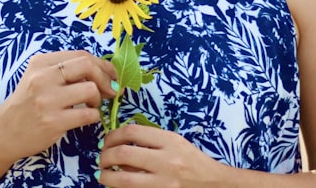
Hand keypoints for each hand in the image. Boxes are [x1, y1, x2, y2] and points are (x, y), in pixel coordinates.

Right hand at [0, 50, 117, 159]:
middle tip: (111, 90)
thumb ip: (64, 70)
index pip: (81, 55)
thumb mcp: (38, 78)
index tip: (111, 75)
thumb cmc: (27, 104)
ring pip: (90, 90)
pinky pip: (88, 115)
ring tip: (93, 106)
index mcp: (41, 63)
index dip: (102, 64)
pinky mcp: (53, 122)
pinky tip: (87, 118)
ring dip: (98, 99)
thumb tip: (102, 70)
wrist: (4, 132)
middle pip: (87, 66)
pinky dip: (94, 116)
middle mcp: (43, 78)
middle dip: (105, 77)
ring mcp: (47, 100)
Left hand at [97, 124, 230, 186]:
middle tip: (102, 159)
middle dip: (105, 156)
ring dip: (106, 176)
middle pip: (123, 154)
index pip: (131, 132)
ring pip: (123, 180)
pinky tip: (117, 185)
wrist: (213, 183)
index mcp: (169, 141)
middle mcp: (166, 161)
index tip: (107, 141)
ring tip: (103, 174)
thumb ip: (150, 141)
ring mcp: (164, 183)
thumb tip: (118, 144)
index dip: (112, 136)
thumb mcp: (174, 142)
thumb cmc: (191, 160)